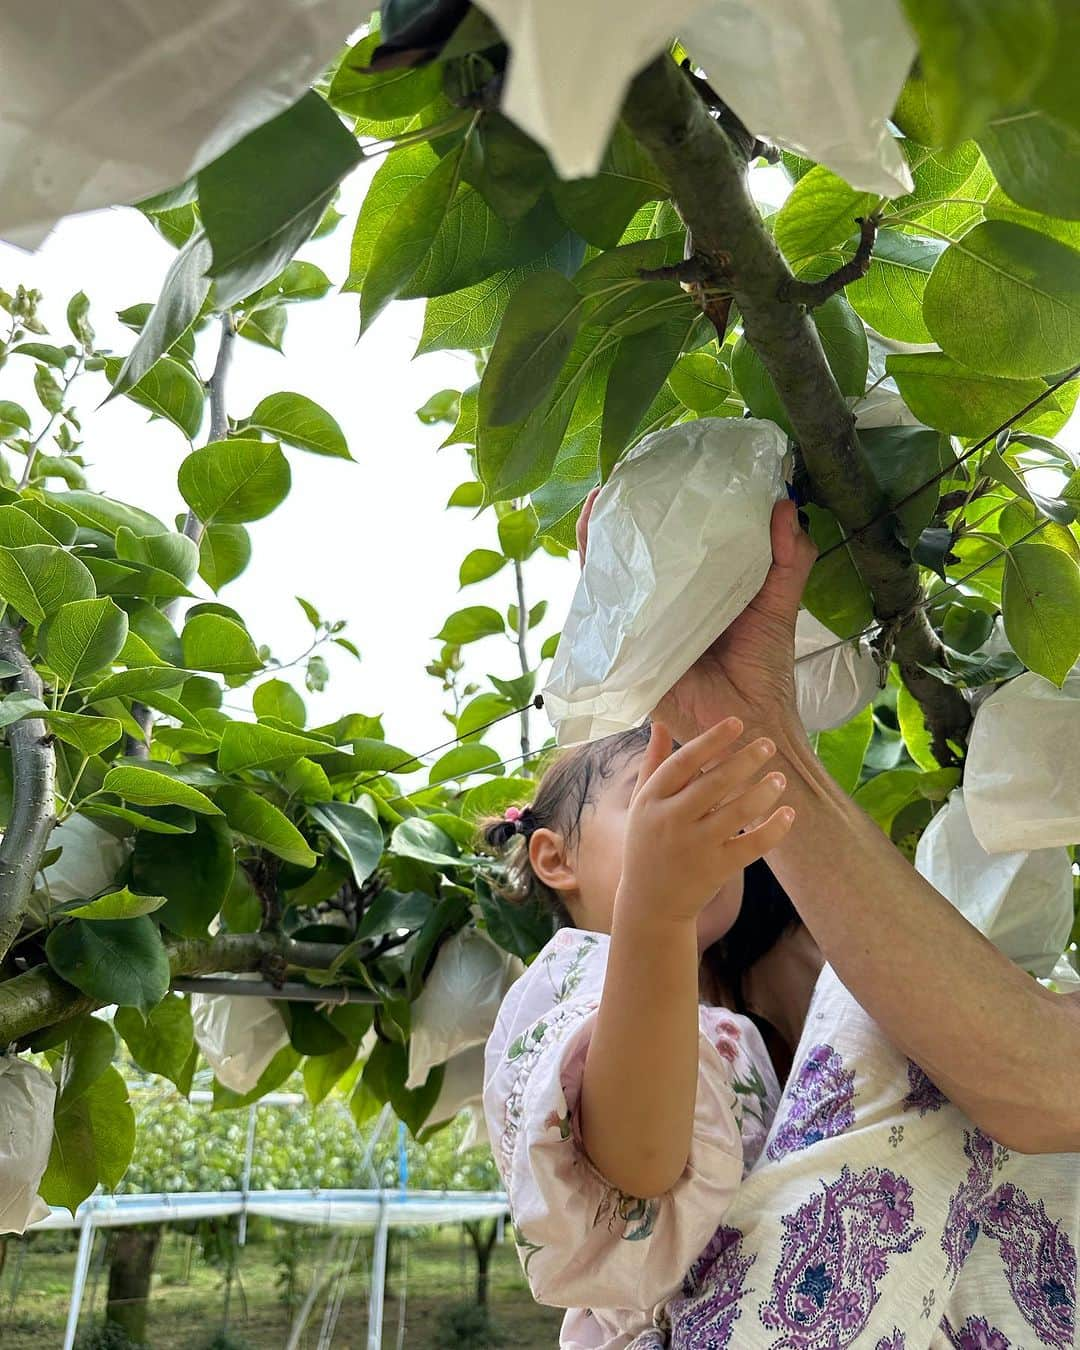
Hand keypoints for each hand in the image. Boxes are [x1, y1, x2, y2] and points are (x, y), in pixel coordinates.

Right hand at [577, 489, 817, 743]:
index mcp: (698, 594)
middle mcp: (664, 607)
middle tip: (628, 474)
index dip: (666, 511)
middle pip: (635, 555)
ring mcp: (640, 625)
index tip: (668, 471)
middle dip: (625, 515)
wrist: (749, 719)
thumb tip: (784, 505)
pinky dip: (591, 568)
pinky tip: (590, 533)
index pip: (675, 546)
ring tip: (603, 494)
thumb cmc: (763, 669)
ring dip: (601, 533)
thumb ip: (788, 557)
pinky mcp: (624, 645)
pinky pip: (600, 605)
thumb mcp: (779, 600)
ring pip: (610, 574)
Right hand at [619, 719, 793, 924]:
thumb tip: (660, 724)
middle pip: (714, 783)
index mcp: (651, 799)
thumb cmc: (647, 843)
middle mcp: (671, 820)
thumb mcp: (642, 803)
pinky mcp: (717, 869)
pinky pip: (752, 845)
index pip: (683, 762)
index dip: (711, 740)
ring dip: (763, 792)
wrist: (650, 902)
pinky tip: (788, 813)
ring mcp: (695, 846)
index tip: (737, 723)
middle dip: (745, 760)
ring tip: (780, 779)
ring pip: (737, 812)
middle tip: (768, 744)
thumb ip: (653, 764)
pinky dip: (774, 829)